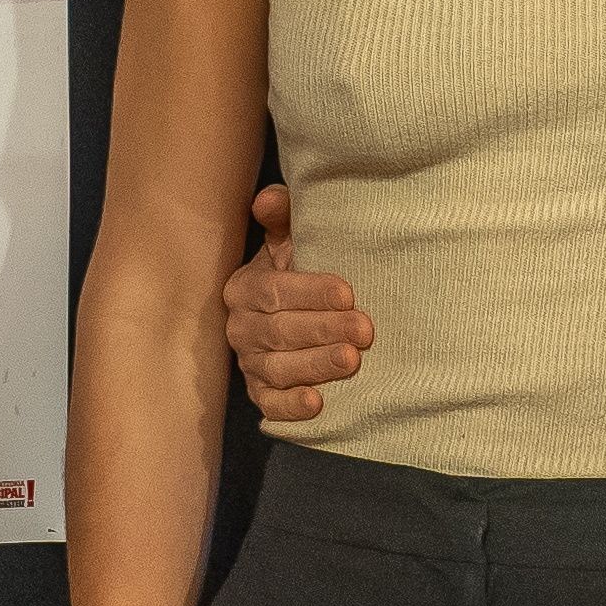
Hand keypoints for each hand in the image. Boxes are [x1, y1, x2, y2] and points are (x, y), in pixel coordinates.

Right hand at [218, 186, 369, 422]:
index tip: (348, 292)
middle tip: (364, 330)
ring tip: (352, 362)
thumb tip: (269, 198)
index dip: (310, 292)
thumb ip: (283, 218)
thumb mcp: (289, 242)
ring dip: (315, 366)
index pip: (275, 290)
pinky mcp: (261, 394)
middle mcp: (241, 328)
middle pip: (280, 331)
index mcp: (245, 288)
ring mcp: (249, 364)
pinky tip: (318, 404)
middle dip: (323, 330)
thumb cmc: (297, 273)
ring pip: (278, 368)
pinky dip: (291, 407)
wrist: (289, 315)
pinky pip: (270, 405)